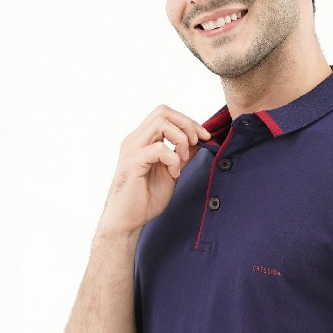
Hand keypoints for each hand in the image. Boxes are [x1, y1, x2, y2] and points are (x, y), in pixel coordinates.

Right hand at [96, 104, 211, 237]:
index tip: (205, 136)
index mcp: (143, 140)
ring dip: (180, 139)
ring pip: (160, 123)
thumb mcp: (172, 172)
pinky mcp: (132, 162)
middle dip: (187, 124)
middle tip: (196, 143)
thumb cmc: (145, 199)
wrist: (127, 221)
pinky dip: (173, 159)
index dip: (188, 121)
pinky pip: (159, 148)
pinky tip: (173, 174)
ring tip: (183, 159)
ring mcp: (132, 149)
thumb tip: (199, 141)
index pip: (166, 114)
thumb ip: (182, 156)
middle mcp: (135, 139)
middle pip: (163, 111)